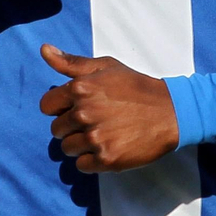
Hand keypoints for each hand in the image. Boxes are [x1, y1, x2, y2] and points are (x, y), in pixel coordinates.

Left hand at [38, 44, 178, 172]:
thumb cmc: (136, 87)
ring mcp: (95, 137)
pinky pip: (82, 165)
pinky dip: (91, 160)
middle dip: (71, 126)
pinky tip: (107, 147)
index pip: (46, 106)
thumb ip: (71, 62)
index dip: (59, 107)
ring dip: (80, 144)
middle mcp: (84, 113)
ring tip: (102, 134)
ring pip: (67, 148)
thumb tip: (44, 50)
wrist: (171, 112)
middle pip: (56, 129)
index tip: (75, 108)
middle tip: (94, 121)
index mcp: (80, 89)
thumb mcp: (105, 67)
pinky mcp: (107, 159)